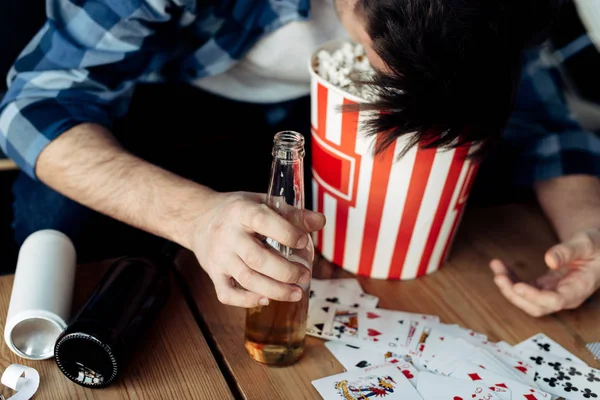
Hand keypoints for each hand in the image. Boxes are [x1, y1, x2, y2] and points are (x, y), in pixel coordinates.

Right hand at [191, 191, 325, 307]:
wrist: (199, 218)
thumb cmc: (238, 211)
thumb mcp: (263, 202)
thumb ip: (292, 213)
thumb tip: (320, 221)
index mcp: (242, 211)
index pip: (263, 221)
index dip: (286, 233)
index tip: (304, 241)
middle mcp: (228, 235)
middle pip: (257, 258)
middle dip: (286, 271)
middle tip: (305, 276)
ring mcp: (219, 256)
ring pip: (247, 279)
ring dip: (275, 290)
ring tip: (297, 293)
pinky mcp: (213, 274)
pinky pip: (227, 294)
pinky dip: (247, 301)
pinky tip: (266, 299)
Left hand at [490, 229, 599, 316]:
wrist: (597, 249)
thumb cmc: (596, 247)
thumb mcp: (587, 243)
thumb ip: (568, 251)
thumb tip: (549, 259)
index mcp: (579, 288)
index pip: (555, 301)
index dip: (534, 297)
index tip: (518, 286)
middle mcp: (565, 296)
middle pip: (536, 307)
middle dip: (514, 294)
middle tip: (499, 276)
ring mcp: (554, 293)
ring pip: (527, 300)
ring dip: (508, 286)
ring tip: (496, 267)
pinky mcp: (545, 287)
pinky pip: (524, 288)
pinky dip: (511, 279)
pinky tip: (501, 267)